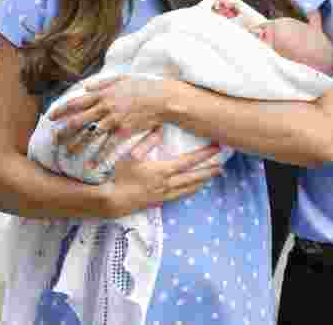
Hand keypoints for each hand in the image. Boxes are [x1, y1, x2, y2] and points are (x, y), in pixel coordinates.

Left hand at [49, 75, 168, 154]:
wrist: (163, 97)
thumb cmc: (144, 87)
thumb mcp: (122, 78)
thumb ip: (102, 83)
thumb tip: (85, 86)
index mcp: (103, 93)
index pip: (76, 102)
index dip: (61, 110)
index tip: (50, 118)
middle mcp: (105, 106)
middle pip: (78, 120)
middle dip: (64, 131)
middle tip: (53, 140)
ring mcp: (114, 118)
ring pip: (90, 134)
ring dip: (77, 145)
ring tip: (67, 155)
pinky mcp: (124, 129)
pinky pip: (108, 145)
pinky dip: (99, 156)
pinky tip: (92, 165)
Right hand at [100, 134, 223, 217]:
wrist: (110, 201)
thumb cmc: (118, 176)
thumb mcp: (130, 155)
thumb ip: (146, 141)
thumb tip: (160, 129)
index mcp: (162, 170)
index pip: (188, 161)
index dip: (204, 155)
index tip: (216, 149)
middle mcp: (166, 184)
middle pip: (193, 177)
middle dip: (208, 171)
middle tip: (222, 167)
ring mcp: (163, 194)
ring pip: (188, 188)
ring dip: (201, 182)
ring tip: (212, 177)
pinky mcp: (158, 202)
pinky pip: (179, 196)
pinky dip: (189, 191)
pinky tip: (193, 190)